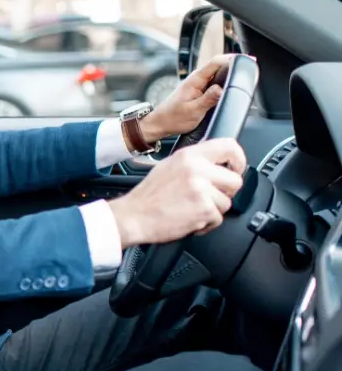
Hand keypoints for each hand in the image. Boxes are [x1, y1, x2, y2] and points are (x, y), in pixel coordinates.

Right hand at [108, 138, 246, 247]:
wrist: (133, 216)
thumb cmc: (148, 196)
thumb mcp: (169, 166)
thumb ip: (194, 162)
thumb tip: (218, 164)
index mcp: (189, 156)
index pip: (230, 146)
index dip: (238, 161)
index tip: (235, 170)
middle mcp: (197, 169)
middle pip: (235, 181)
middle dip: (225, 193)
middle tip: (207, 197)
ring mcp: (201, 189)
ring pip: (227, 203)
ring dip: (213, 210)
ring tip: (192, 209)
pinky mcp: (204, 209)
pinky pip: (218, 219)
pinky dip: (206, 224)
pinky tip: (189, 219)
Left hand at [139, 54, 245, 142]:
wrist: (160, 124)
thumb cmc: (173, 118)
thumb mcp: (193, 110)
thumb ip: (208, 99)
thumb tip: (221, 89)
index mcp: (195, 80)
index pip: (216, 62)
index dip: (233, 59)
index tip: (246, 60)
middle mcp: (197, 79)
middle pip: (219, 66)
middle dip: (235, 65)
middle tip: (251, 67)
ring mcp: (198, 85)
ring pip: (218, 74)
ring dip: (230, 74)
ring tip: (245, 75)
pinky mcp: (199, 91)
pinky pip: (215, 83)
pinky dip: (224, 82)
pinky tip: (232, 87)